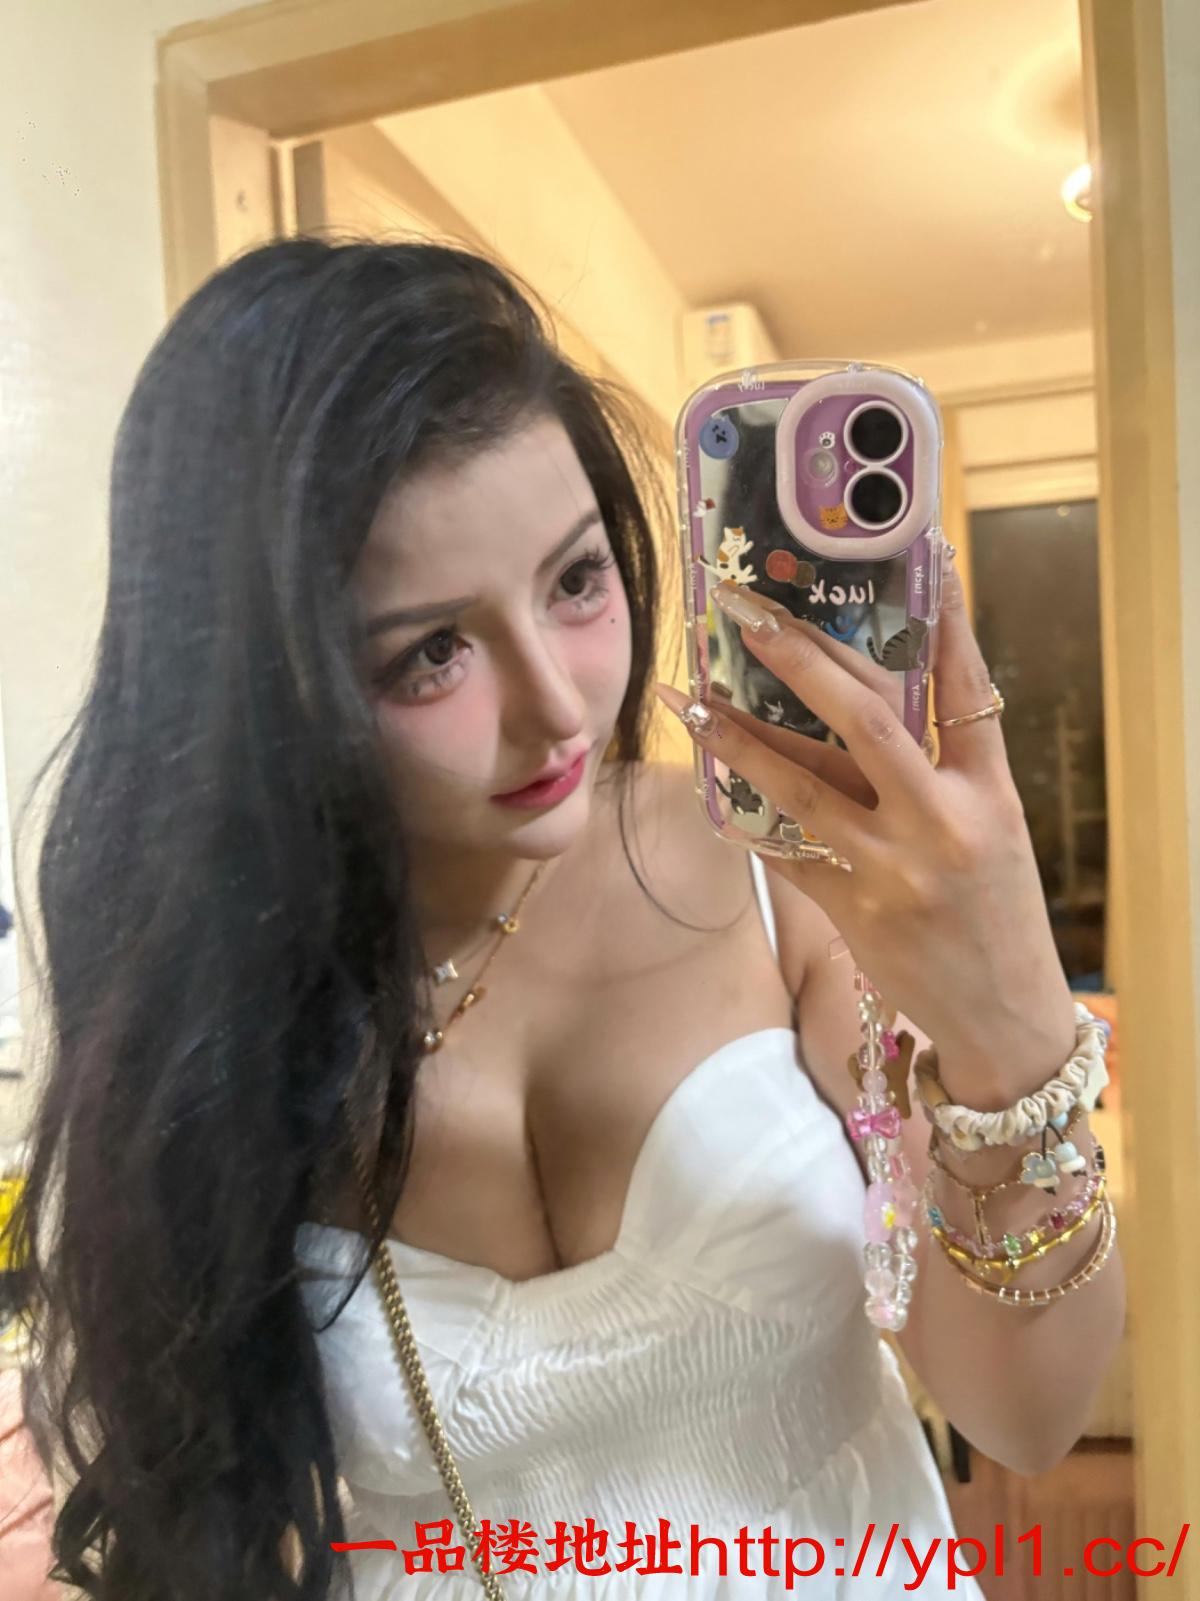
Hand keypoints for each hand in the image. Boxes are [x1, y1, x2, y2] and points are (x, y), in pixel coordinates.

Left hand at [655, 565, 1077, 1095]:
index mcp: (988, 792)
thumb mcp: (995, 827)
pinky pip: (786, 851)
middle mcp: (942, 821)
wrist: (1004, 1016)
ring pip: (803, 783)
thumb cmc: (998, 913)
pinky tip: (709, 781)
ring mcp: (893, 868)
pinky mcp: (853, 910)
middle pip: (866, 719)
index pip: (964, 689)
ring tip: (690, 700)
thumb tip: (874, 697)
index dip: (944, 621)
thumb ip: (947, 766)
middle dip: (801, 659)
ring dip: (739, 737)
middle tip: (748, 615)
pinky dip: (747, 815)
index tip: (922, 560)